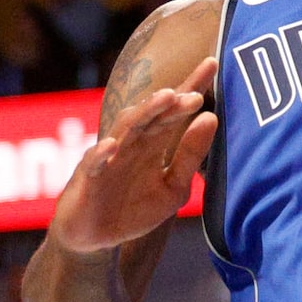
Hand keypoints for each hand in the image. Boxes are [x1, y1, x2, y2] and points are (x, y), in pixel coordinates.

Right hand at [49, 57, 218, 253]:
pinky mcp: (88, 178)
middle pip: (153, 114)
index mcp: (154, 142)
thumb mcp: (173, 188)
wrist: (94, 238)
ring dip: (144, 112)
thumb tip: (211, 118)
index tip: (213, 63)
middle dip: (172, 101)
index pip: (174, 110)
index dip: (192, 86)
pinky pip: (93, 162)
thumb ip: (190, 156)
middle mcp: (132, 142)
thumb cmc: (134, 208)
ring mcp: (108, 157)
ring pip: (126, 128)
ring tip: (165, 98)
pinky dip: (101, 153)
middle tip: (195, 94)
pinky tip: (113, 145)